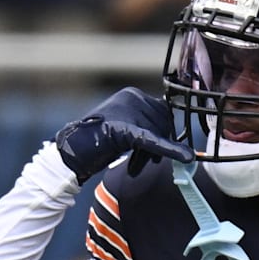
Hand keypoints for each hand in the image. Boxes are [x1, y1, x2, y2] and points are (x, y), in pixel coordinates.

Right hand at [55, 87, 193, 182]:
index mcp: (132, 94)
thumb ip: (148, 126)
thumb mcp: (128, 128)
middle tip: (147, 161)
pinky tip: (185, 157)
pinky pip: (152, 139)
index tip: (157, 150)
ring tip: (136, 165)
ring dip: (151, 154)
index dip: (164, 132)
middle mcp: (131, 97)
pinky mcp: (124, 128)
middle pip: (162, 123)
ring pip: (157, 133)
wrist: (73, 151)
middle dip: (158, 145)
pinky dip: (168, 149)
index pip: (162, 111)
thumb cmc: (99, 142)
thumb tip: (177, 140)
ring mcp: (127, 111)